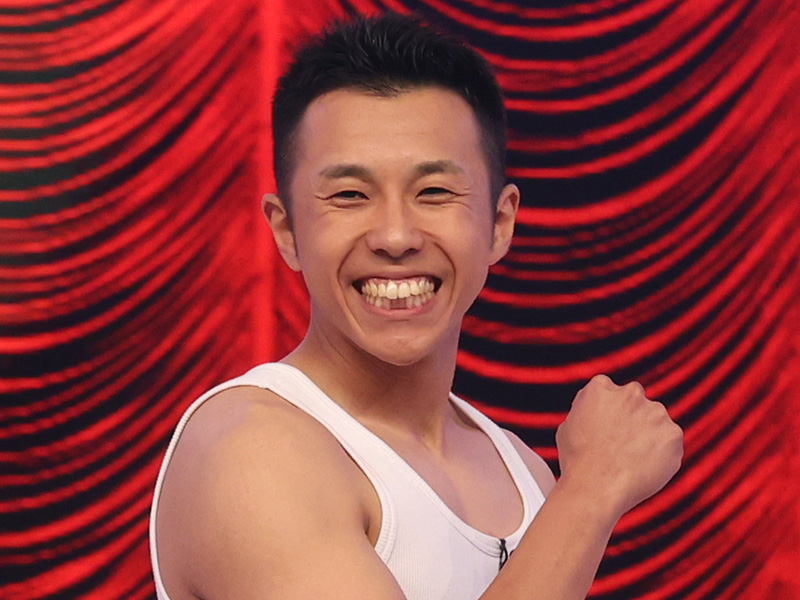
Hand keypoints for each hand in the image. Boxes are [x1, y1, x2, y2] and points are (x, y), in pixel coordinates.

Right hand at [556, 374, 683, 516]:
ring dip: (649, 435)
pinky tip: (645, 468)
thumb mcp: (568, 425)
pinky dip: (663, 454)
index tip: (607, 428)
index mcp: (601, 386)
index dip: (609, 411)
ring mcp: (655, 412)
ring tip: (632, 461)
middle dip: (632, 418)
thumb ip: (587, 410)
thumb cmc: (576, 461)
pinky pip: (671, 443)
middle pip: (636, 401)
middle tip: (622, 444)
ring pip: (656, 421)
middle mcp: (631, 393)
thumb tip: (596, 411)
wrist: (595, 488)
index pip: (610, 392)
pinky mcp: (673, 434)